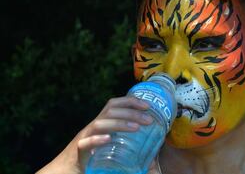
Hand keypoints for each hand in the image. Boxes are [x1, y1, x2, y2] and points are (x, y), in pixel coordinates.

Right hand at [36, 96, 160, 173]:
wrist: (68, 170)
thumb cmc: (93, 157)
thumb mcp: (111, 145)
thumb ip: (127, 142)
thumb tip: (154, 145)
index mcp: (101, 123)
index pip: (114, 104)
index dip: (130, 101)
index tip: (148, 105)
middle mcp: (92, 127)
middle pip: (110, 112)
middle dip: (130, 112)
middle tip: (149, 120)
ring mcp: (84, 138)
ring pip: (99, 124)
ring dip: (119, 124)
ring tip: (136, 128)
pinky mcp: (79, 152)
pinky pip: (85, 143)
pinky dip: (96, 140)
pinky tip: (108, 140)